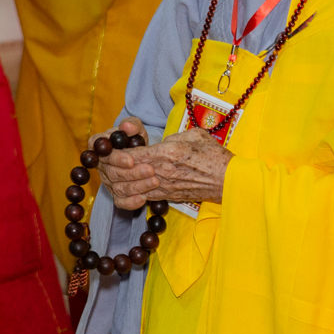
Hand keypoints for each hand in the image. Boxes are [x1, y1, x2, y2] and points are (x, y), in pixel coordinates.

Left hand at [96, 127, 229, 208]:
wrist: (230, 182)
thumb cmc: (215, 156)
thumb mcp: (194, 135)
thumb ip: (173, 136)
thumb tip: (162, 141)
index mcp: (166, 154)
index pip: (131, 154)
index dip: (115, 153)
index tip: (108, 148)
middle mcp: (161, 173)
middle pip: (127, 172)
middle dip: (112, 167)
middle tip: (102, 161)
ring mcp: (163, 187)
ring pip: (131, 187)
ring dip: (119, 181)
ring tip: (110, 173)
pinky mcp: (167, 197)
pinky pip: (143, 197)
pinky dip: (130, 192)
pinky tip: (124, 187)